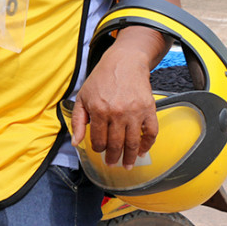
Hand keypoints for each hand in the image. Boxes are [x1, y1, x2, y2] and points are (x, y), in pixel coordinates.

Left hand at [69, 27, 162, 169]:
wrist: (124, 62)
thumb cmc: (101, 78)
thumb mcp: (83, 97)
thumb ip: (78, 121)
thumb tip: (76, 142)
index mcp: (99, 110)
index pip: (98, 140)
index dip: (98, 149)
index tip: (99, 150)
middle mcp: (117, 113)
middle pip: (116, 145)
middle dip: (113, 158)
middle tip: (112, 164)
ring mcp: (135, 112)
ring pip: (132, 143)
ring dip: (129, 158)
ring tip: (127, 165)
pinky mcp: (149, 109)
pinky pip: (151, 133)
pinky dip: (147, 145)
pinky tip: (141, 151)